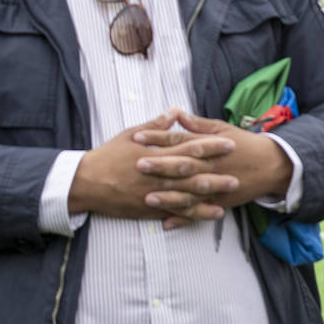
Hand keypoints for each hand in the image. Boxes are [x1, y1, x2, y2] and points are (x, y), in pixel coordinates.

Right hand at [69, 113, 237, 220]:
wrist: (85, 183)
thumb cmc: (108, 156)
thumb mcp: (130, 134)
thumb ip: (156, 125)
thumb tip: (175, 111)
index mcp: (155, 153)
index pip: (188, 148)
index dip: (210, 146)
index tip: (229, 143)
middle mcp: (158, 174)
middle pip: (192, 172)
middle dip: (216, 171)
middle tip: (239, 170)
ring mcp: (155, 192)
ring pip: (188, 194)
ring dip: (211, 193)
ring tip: (231, 191)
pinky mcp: (150, 208)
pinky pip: (177, 211)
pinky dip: (196, 213)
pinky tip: (213, 213)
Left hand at [134, 109, 292, 203]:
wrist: (271, 164)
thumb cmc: (245, 145)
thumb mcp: (223, 129)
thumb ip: (198, 124)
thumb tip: (176, 114)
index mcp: (209, 145)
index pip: (179, 139)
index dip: (158, 138)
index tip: (137, 137)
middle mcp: (210, 165)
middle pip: (182, 165)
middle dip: (160, 166)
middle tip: (138, 165)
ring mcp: (215, 185)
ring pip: (189, 192)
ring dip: (168, 196)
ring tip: (148, 198)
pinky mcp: (220, 200)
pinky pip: (199, 211)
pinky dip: (183, 218)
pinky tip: (166, 223)